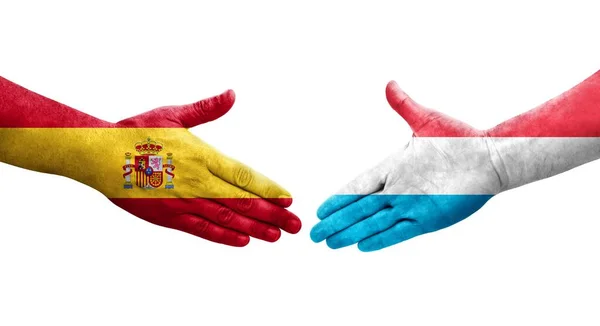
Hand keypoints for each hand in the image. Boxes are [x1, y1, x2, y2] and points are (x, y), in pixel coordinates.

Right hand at [95, 91, 300, 246]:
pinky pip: (202, 230)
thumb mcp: (173, 114)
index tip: (289, 198)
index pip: (244, 176)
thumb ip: (207, 109)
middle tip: (295, 225)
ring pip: (227, 219)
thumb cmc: (136, 132)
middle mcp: (197, 181)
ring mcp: (184, 202)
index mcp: (202, 155)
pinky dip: (224, 237)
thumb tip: (232, 94)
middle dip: (272, 214)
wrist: (99, 156)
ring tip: (277, 236)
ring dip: (255, 228)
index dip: (268, 189)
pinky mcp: (169, 217)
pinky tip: (243, 241)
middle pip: (242, 201)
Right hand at [310, 81, 504, 250]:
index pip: (358, 186)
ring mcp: (412, 206)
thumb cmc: (461, 138)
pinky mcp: (428, 219)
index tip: (320, 209)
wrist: (490, 157)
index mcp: (394, 167)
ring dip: (350, 233)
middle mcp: (399, 189)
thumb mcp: (427, 120)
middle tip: (314, 235)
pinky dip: (379, 239)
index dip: (338, 198)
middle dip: (336, 222)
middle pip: (358, 209)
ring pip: (372, 222)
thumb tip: (389, 84)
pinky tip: (361, 246)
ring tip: (330, 243)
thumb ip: (404, 105)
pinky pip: (398, 232)